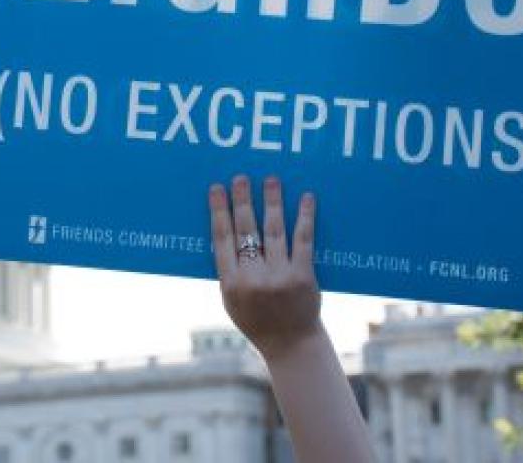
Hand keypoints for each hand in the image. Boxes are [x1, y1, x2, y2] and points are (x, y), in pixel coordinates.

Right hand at [209, 174, 320, 361]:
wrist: (291, 345)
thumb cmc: (258, 321)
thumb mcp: (231, 301)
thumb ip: (229, 270)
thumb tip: (226, 230)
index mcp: (231, 283)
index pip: (222, 239)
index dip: (218, 211)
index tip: (216, 189)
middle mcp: (253, 278)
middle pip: (246, 229)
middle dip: (242, 200)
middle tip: (241, 177)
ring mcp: (279, 276)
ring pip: (273, 230)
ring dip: (272, 201)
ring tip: (271, 180)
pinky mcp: (303, 276)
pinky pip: (303, 240)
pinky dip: (305, 217)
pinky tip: (306, 198)